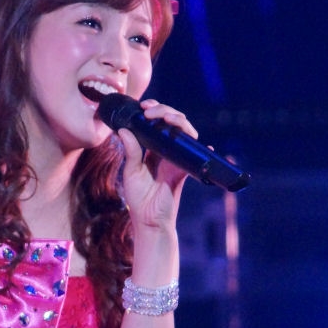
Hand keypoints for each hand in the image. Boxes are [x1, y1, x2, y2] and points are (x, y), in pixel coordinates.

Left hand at [118, 99, 197, 232]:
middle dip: (165, 110)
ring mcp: (177, 159)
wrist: (149, 220)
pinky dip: (203, 150)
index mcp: (153, 149)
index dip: (154, 111)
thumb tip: (124, 129)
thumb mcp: (131, 172)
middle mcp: (167, 151)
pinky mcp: (184, 171)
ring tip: (167, 118)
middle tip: (151, 111)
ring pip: (185, 133)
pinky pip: (195, 157)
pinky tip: (204, 145)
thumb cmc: (139, 198)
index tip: (144, 107)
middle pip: (173, 123)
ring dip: (179, 121)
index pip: (157, 123)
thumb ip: (131, 151)